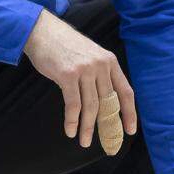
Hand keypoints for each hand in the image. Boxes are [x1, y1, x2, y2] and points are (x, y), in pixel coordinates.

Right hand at [22, 9, 137, 147]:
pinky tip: (70, 131)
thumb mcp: (90, 55)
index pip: (125, 91)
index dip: (129, 112)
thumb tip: (105, 103)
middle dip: (107, 125)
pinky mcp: (68, 75)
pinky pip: (73, 104)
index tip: (130, 130)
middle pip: (109, 102)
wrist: (43, 31)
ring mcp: (85, 70)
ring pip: (91, 106)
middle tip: (106, 142)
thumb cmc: (66, 46)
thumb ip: (100, 74)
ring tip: (84, 142)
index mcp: (110, 61)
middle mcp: (101, 65)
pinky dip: (72, 120)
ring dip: (88, 127)